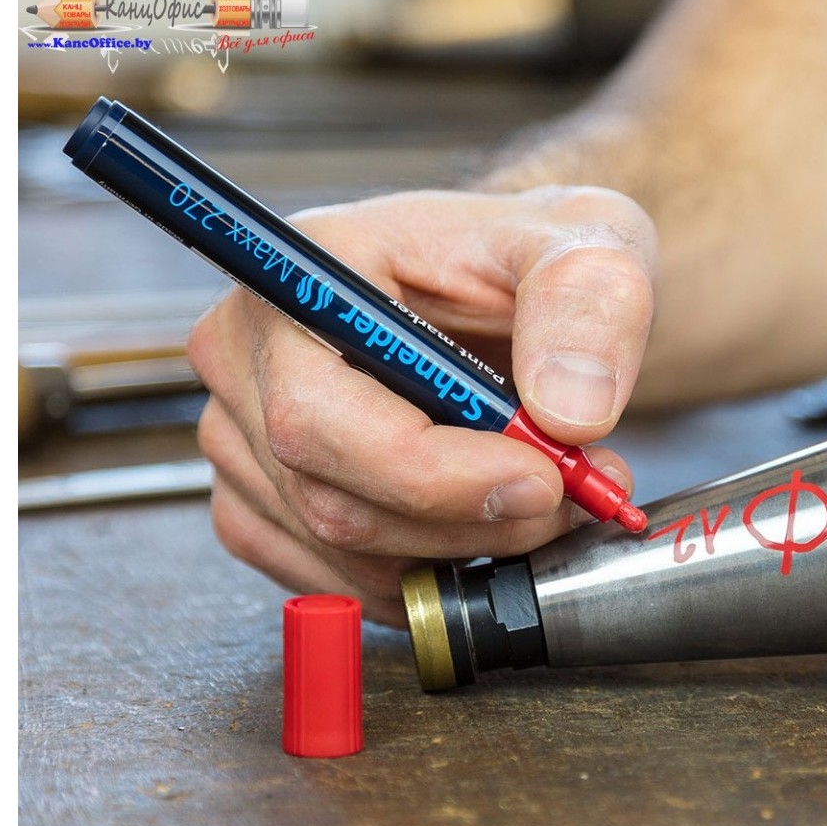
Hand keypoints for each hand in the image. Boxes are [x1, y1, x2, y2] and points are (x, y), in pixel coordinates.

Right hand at [187, 185, 655, 624]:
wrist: (513, 286)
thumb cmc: (527, 256)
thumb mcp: (587, 245)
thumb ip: (585, 310)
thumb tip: (568, 415)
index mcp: (299, 276)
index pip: (318, 414)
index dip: (432, 475)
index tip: (541, 481)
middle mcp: (244, 355)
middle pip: (329, 501)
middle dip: (468, 525)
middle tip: (566, 499)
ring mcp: (239, 434)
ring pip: (341, 554)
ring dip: (458, 553)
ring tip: (538, 501)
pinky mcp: (258, 498)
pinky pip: (333, 580)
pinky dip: (422, 575)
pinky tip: (478, 528)